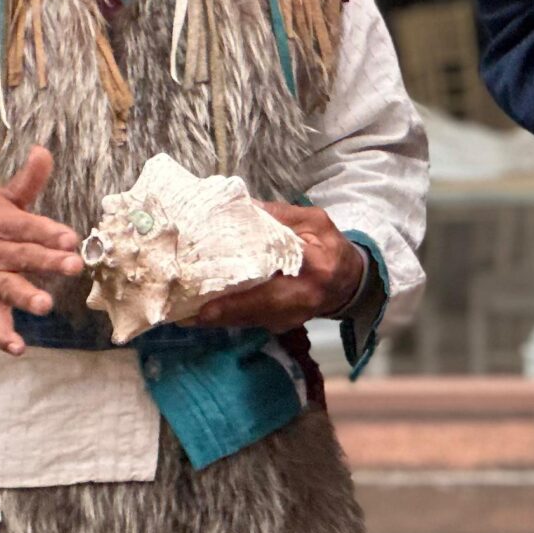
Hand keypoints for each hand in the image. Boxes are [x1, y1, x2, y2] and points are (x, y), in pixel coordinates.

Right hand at [0, 147, 83, 356]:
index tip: (69, 236)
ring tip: (45, 305)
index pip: (29, 228)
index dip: (49, 232)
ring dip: (27, 297)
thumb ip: (28, 180)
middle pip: (26, 258)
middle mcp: (0, 254)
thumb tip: (44, 150)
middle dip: (48, 262)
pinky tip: (19, 349)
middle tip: (73, 266)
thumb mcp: (3, 199)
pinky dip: (5, 337)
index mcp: (6, 227)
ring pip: (10, 290)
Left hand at [187, 202, 367, 330]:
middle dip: (221, 313)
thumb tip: (238, 206)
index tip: (210, 304)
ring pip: (250, 319)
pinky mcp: (282, 325)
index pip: (276, 280)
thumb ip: (279, 215)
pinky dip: (227, 317)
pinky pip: (250, 322)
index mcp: (316, 266)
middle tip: (186, 313)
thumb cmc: (328, 245)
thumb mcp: (313, 221)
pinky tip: (202, 313)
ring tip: (184, 313)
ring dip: (218, 318)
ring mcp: (293, 317)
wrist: (349, 280)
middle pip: (257, 309)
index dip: (242, 296)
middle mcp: (304, 298)